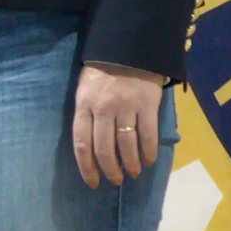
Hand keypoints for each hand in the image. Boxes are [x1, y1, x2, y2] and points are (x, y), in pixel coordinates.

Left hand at [71, 60, 167, 187]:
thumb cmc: (102, 73)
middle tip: (116, 180)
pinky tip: (148, 160)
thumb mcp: (85, 91)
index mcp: (84, 105)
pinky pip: (148, 135)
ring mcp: (126, 107)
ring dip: (131, 164)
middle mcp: (103, 109)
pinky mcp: (147, 105)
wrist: (128, 48)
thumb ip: (86, 115)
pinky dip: (148, 152)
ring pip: (127, 145)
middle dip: (110, 170)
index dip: (87, 167)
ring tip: (133, 172)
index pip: (82, 144)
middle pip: (104, 149)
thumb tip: (90, 148)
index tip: (93, 182)